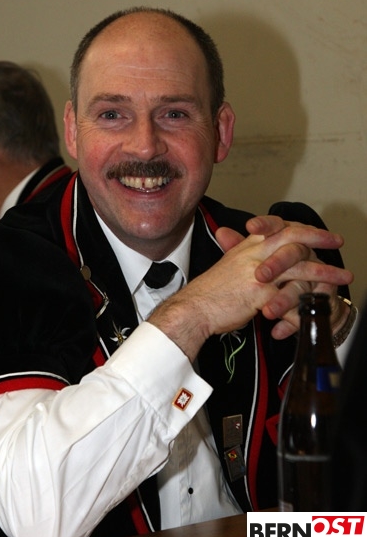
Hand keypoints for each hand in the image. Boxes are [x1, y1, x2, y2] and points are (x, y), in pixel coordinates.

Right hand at [150, 215, 351, 359]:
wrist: (193, 308)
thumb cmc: (209, 292)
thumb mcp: (228, 265)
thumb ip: (239, 251)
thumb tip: (239, 239)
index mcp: (248, 246)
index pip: (280, 227)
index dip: (303, 228)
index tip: (320, 232)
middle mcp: (254, 254)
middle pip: (294, 238)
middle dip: (320, 238)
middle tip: (338, 243)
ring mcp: (257, 273)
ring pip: (299, 266)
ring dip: (326, 271)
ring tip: (343, 278)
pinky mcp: (260, 294)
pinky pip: (290, 297)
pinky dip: (305, 304)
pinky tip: (317, 308)